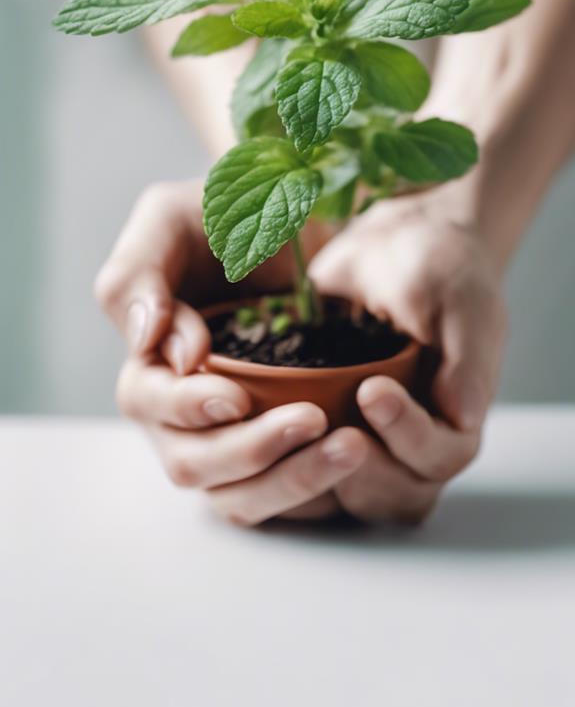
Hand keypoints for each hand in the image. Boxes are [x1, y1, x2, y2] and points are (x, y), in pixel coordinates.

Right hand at [95, 181, 369, 524]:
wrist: (298, 212)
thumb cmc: (225, 212)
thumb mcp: (170, 216)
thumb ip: (139, 271)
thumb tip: (146, 341)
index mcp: (149, 359)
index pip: (151, 404)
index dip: (187, 407)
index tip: (235, 395)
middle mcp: (184, 409)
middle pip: (195, 464)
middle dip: (251, 452)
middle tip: (315, 423)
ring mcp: (234, 432)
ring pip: (243, 494)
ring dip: (294, 480)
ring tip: (352, 448)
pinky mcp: (283, 442)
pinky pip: (289, 489)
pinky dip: (320, 485)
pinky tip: (361, 456)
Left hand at [302, 191, 505, 521]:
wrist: (393, 239)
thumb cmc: (437, 266)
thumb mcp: (460, 299)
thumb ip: (468, 357)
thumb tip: (464, 414)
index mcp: (455, 416)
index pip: (440, 457)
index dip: (407, 436)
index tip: (372, 390)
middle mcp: (413, 439)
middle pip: (395, 493)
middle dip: (362, 470)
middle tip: (325, 427)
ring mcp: (367, 437)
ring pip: (349, 494)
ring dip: (317, 477)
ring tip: (290, 433)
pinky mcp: (321, 425)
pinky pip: (303, 467)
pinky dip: (282, 461)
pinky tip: (255, 428)